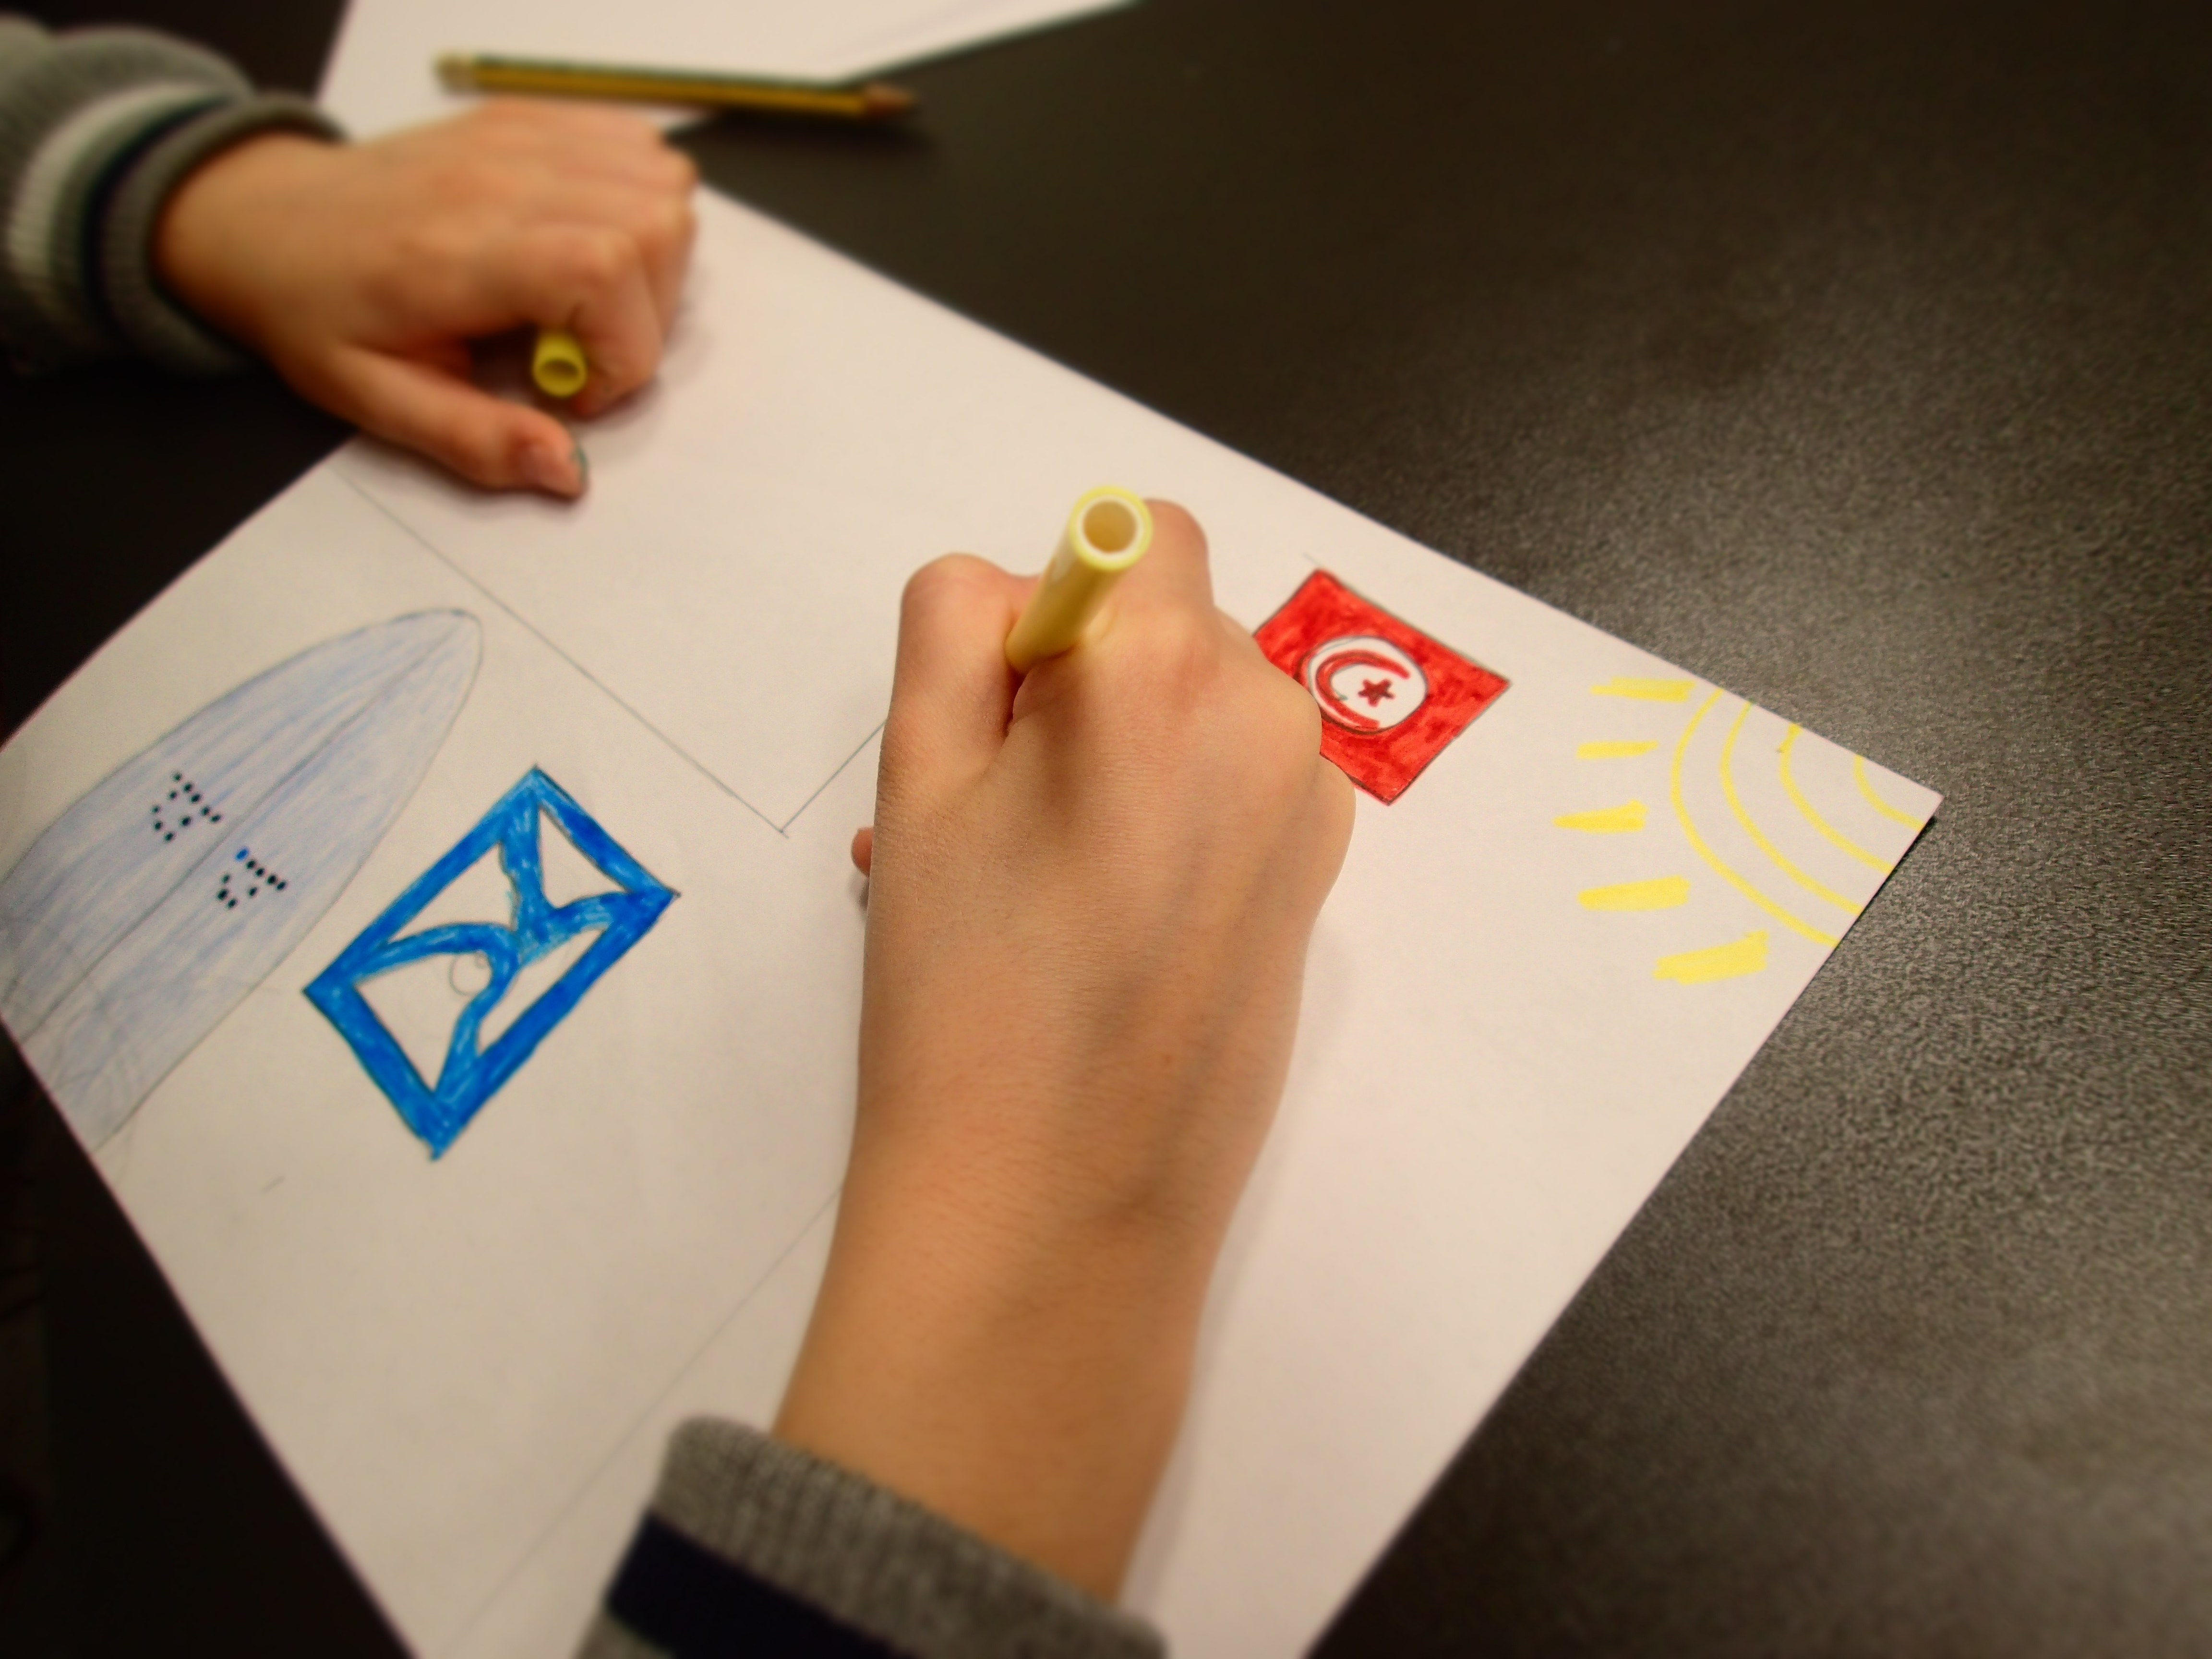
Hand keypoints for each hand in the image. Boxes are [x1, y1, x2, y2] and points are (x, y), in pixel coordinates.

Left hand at [155, 102, 696, 496]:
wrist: (265, 220)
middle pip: (654, 227)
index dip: (623, 350)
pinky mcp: (529, 120)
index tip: (574, 391)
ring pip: (662, 186)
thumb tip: (568, 471)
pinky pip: (638, 147)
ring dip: (654, 260)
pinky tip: (593, 240)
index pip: (603, 271)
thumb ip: (476, 441)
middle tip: (582, 346)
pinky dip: (642, 199)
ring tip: (590, 297)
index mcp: (456, 252)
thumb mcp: (379, 401)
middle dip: (648, 313)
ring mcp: (518, 138)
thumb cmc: (318, 310)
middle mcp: (496, 178)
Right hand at [776, 504, 1353, 1597]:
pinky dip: (1165, 825)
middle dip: (1078, 689)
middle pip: (1170, 632)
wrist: (1055, 1211)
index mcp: (1174, 671)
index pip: (1135, 537)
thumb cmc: (964, 989)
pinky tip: (1088, 927)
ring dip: (1112, 763)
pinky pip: (1234, 800)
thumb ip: (959, 623)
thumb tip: (1026, 593)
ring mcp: (1311, 815)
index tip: (999, 716)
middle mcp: (1273, 722)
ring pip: (1198, 720)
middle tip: (979, 817)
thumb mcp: (919, 773)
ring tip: (1016, 886)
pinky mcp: (1316, 894)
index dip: (1052, 608)